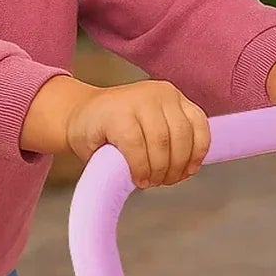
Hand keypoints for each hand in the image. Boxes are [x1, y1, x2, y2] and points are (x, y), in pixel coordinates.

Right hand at [22, 75, 210, 187]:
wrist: (77, 118)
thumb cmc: (115, 130)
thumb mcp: (151, 128)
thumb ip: (171, 140)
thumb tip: (190, 168)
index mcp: (172, 96)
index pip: (199, 125)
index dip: (196, 154)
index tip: (186, 172)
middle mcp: (159, 93)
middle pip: (181, 137)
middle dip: (175, 167)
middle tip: (163, 182)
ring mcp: (137, 100)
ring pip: (162, 143)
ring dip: (158, 170)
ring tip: (149, 181)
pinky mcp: (117, 114)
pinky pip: (137, 147)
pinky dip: (140, 167)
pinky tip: (137, 177)